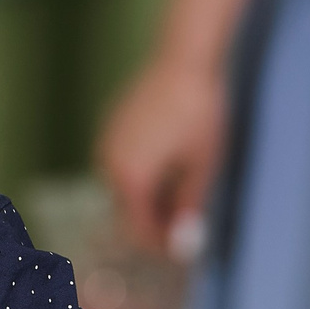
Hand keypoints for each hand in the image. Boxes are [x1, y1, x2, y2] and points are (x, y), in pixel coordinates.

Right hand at [95, 56, 222, 257]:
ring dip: (148, 199)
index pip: (139, 228)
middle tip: (186, 225)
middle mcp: (108, 163)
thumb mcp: (202, 166)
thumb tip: (184, 243)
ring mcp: (106, 143)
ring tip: (181, 196)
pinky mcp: (111, 127)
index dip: (162, 244)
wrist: (184, 59)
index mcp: (130, 178)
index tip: (184, 249)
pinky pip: (121, 164)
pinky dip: (141, 176)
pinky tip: (168, 168)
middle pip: (127, 210)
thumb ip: (189, 207)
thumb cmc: (199, 112)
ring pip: (124, 187)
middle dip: (154, 223)